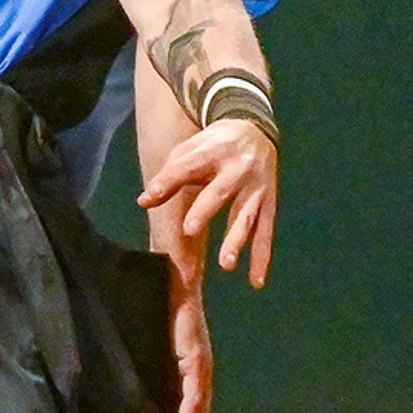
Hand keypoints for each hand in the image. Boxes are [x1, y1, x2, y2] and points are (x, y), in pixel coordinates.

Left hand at [141, 114, 276, 285]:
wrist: (256, 131)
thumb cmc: (213, 146)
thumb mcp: (190, 150)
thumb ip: (168, 175)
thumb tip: (144, 201)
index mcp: (213, 152)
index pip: (187, 166)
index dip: (168, 180)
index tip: (149, 196)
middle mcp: (237, 169)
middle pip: (220, 191)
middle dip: (205, 210)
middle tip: (189, 230)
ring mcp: (256, 187)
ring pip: (246, 216)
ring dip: (237, 240)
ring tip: (225, 265)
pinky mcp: (269, 202)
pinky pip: (265, 232)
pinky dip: (262, 257)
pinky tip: (256, 281)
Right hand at [157, 250, 215, 412]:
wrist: (170, 271)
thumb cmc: (153, 302)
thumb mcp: (145, 340)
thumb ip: (142, 362)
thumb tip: (124, 383)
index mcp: (184, 363)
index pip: (185, 404)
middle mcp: (196, 365)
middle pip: (194, 412)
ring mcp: (198, 359)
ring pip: (197, 406)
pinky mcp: (194, 351)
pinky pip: (193, 388)